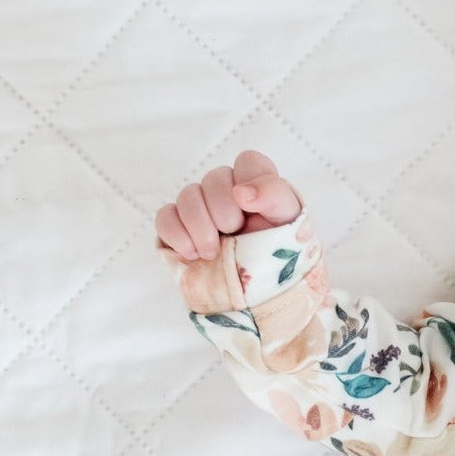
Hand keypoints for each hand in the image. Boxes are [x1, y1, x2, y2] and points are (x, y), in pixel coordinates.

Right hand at [157, 149, 300, 261]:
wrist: (260, 294)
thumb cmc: (278, 254)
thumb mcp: (289, 222)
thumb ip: (273, 196)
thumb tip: (240, 192)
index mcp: (256, 185)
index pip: (247, 162)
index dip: (248, 180)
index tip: (250, 206)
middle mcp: (227, 191)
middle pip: (213, 179)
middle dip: (223, 209)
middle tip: (233, 232)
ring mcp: (200, 209)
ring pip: (187, 196)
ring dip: (200, 225)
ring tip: (213, 252)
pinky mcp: (178, 228)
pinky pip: (165, 217)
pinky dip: (177, 234)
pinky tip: (193, 253)